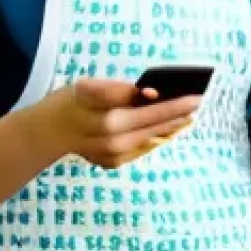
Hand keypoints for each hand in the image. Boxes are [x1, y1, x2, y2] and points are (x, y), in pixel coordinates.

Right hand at [38, 78, 201, 168]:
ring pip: (152, 136)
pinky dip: (158, 135)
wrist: (49, 133)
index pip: (144, 105)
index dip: (167, 101)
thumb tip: (150, 94)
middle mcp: (110, 138)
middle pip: (153, 122)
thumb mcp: (87, 86)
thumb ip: (118, 90)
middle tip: (200, 100)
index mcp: (104, 115)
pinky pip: (143, 147)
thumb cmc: (72, 102)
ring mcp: (114, 154)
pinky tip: (172, 126)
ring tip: (192, 112)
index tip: (190, 94)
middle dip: (179, 111)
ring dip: (174, 124)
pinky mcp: (114, 163)